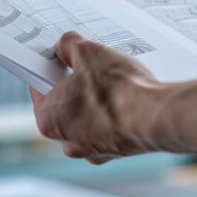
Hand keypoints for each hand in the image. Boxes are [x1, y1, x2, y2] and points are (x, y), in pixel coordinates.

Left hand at [30, 31, 170, 164]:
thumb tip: (66, 46)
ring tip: (112, 80)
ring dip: (96, 101)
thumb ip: (69, 46)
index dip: (49, 69)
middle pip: (64, 105)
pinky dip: (115, 114)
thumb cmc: (117, 90)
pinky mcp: (117, 151)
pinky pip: (110, 127)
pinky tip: (127, 97)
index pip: (39, 88)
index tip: (57, 58)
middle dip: (75, 85)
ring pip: (87, 118)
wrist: (156, 116)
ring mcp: (94, 150)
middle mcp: (68, 141)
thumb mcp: (87, 51)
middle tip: (88, 66)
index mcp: (49, 120)